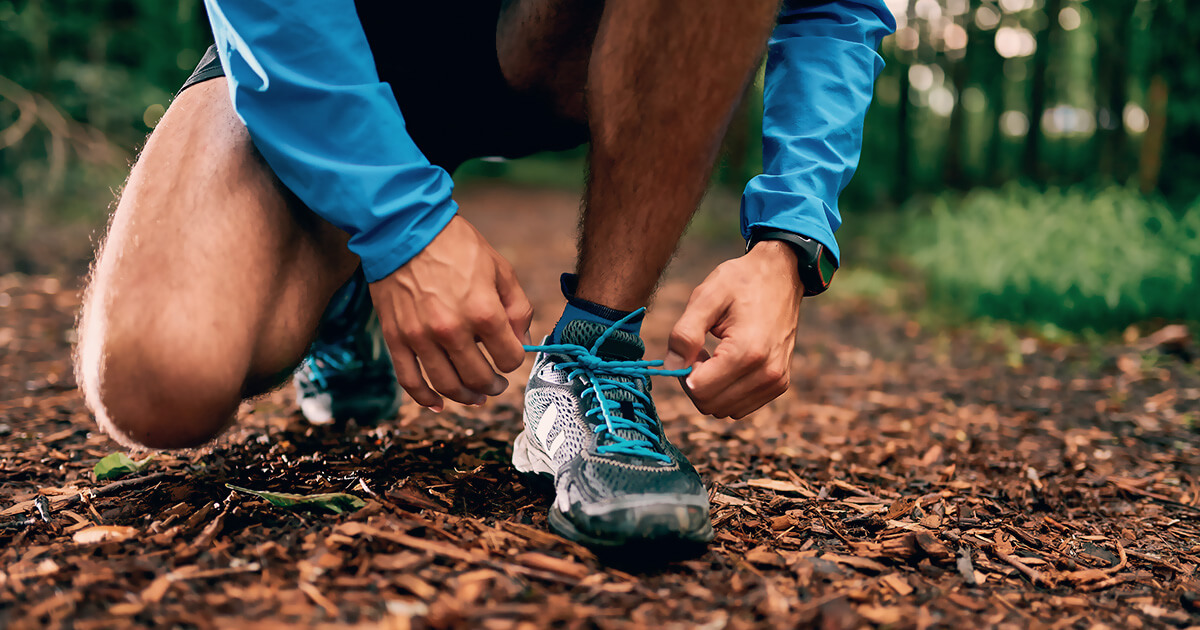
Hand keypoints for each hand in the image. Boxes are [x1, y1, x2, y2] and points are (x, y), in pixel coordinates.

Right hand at [368, 216, 532, 410]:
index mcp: (483, 311)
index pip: (509, 358)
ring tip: (475, 396)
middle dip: (493, 385)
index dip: (514, 360)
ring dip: (465, 397)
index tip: (510, 355)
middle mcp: (452, 330)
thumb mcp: (499, 268)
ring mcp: (421, 337)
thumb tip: (521, 339)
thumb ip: (517, 306)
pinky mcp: (396, 338)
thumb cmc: (455, 245)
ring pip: (447, 386)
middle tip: (496, 385)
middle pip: (479, 378)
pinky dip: (425, 399)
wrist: (403, 228)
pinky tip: (439, 404)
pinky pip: (410, 380)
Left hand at [664, 241, 802, 418]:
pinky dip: (728, 391)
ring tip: (717, 355)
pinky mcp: (779, 384)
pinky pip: (741, 407)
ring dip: (712, 388)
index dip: (684, 373)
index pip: (699, 390)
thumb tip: (672, 367)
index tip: (692, 348)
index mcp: (747, 352)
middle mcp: (766, 373)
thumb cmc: (741, 282)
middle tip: (702, 350)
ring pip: (724, 410)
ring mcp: (776, 381)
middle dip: (696, 382)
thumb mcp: (706, 297)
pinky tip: (730, 364)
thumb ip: (684, 333)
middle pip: (709, 404)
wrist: (782, 275)